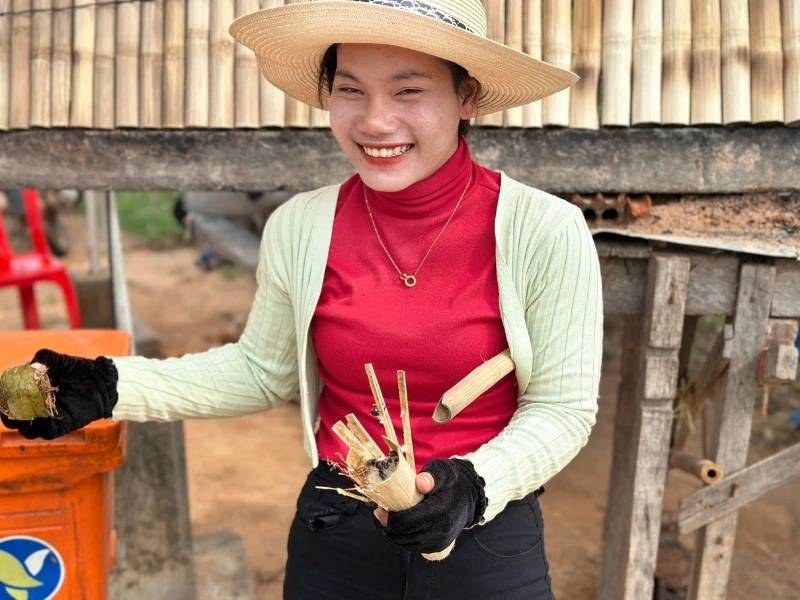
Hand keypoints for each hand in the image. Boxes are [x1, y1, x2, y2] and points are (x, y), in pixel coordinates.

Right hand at [0, 349, 118, 439]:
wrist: (101, 380)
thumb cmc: (77, 369)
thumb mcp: (60, 359)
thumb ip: (44, 358)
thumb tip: (33, 367)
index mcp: (27, 391)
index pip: (6, 399)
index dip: (2, 397)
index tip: (4, 393)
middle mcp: (34, 407)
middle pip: (11, 418)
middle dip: (8, 414)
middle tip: (12, 407)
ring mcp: (47, 418)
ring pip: (27, 430)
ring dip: (23, 425)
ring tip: (27, 415)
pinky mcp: (62, 426)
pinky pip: (48, 433)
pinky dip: (43, 429)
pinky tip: (43, 421)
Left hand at [374, 458, 486, 553]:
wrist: (470, 496)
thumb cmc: (452, 481)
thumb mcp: (443, 471)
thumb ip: (432, 475)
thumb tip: (421, 482)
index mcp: (441, 510)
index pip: (409, 521)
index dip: (390, 518)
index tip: (379, 509)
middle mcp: (441, 530)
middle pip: (406, 536)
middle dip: (387, 527)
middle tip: (377, 513)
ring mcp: (440, 541)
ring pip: (408, 544)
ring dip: (392, 535)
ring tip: (382, 521)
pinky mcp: (438, 546)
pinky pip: (415, 547)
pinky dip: (402, 540)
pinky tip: (394, 529)